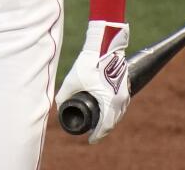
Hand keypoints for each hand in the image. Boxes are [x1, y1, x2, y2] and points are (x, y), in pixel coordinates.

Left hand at [54, 20, 130, 142]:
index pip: (105, 126)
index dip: (97, 135)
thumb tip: (59, 105)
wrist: (105, 44)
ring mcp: (125, 92)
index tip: (90, 140)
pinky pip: (121, 104)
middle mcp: (121, 99)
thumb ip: (64, 94)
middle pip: (113, 121)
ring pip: (119, 113)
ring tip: (99, 125)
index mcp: (110, 101)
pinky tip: (108, 111)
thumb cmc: (90, 62)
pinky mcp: (125, 85)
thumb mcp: (73, 80)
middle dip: (103, 129)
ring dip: (110, 120)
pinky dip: (115, 111)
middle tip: (93, 134)